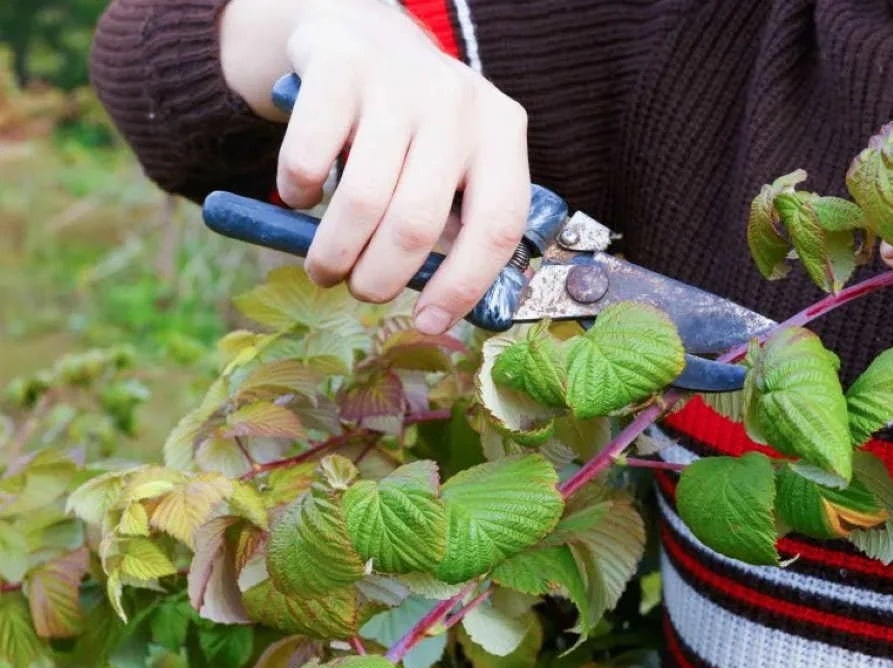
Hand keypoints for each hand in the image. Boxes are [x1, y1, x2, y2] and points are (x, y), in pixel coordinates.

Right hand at [221, 0, 530, 332]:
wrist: (359, 28)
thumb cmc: (414, 122)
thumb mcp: (455, 159)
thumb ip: (457, 218)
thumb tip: (438, 306)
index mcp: (502, 132)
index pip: (497, 226)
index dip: (463, 285)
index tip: (430, 322)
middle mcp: (458, 103)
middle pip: (418, 223)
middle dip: (381, 278)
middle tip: (361, 289)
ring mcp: (399, 81)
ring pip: (363, 201)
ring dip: (334, 253)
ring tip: (325, 266)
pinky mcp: (339, 67)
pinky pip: (310, 161)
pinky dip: (299, 193)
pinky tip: (304, 195)